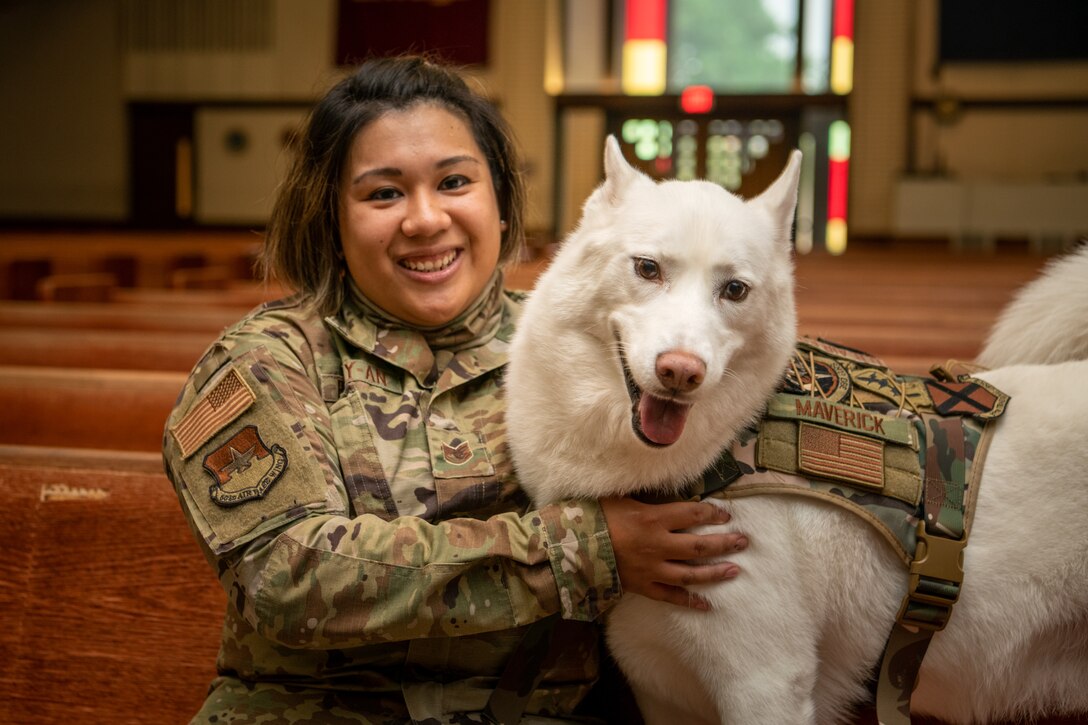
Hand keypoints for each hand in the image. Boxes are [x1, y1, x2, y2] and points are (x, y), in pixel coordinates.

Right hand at [601, 497, 745, 610]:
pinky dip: (689, 602)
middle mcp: (658, 545)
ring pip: (691, 574)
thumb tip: (664, 485)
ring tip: (734, 570)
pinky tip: (706, 605)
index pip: (692, 514)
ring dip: (715, 573)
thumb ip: (646, 495)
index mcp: (653, 519)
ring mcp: (652, 569)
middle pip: (699, 547)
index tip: (725, 515)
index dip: (712, 514)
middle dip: (724, 544)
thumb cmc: (595, 516)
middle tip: (743, 541)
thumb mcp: (620, 496)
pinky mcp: (643, 586)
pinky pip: (671, 597)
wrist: (571, 547)